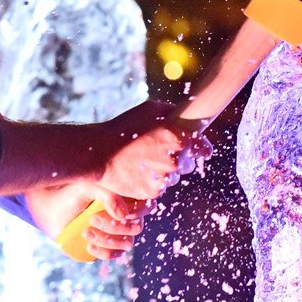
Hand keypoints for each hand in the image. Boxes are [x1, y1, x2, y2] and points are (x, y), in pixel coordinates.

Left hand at [25, 182, 148, 259]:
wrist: (51, 209)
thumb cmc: (72, 194)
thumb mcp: (88, 186)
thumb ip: (108, 195)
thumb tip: (123, 215)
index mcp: (126, 198)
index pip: (146, 206)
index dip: (135, 212)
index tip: (115, 211)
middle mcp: (125, 216)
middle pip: (137, 227)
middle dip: (115, 226)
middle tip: (92, 218)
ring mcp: (117, 234)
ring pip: (127, 243)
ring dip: (107, 239)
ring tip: (85, 231)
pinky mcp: (107, 247)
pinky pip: (115, 255)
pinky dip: (103, 252)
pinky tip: (88, 245)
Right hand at [97, 100, 211, 200]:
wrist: (98, 153)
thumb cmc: (123, 127)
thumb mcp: (150, 109)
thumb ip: (172, 113)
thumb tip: (185, 115)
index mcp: (177, 138)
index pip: (203, 148)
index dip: (201, 148)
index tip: (200, 150)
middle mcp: (174, 160)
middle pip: (188, 164)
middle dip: (179, 158)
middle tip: (160, 152)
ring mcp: (164, 178)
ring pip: (174, 177)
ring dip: (165, 171)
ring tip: (145, 161)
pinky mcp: (152, 192)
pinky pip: (160, 188)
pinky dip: (153, 181)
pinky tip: (139, 171)